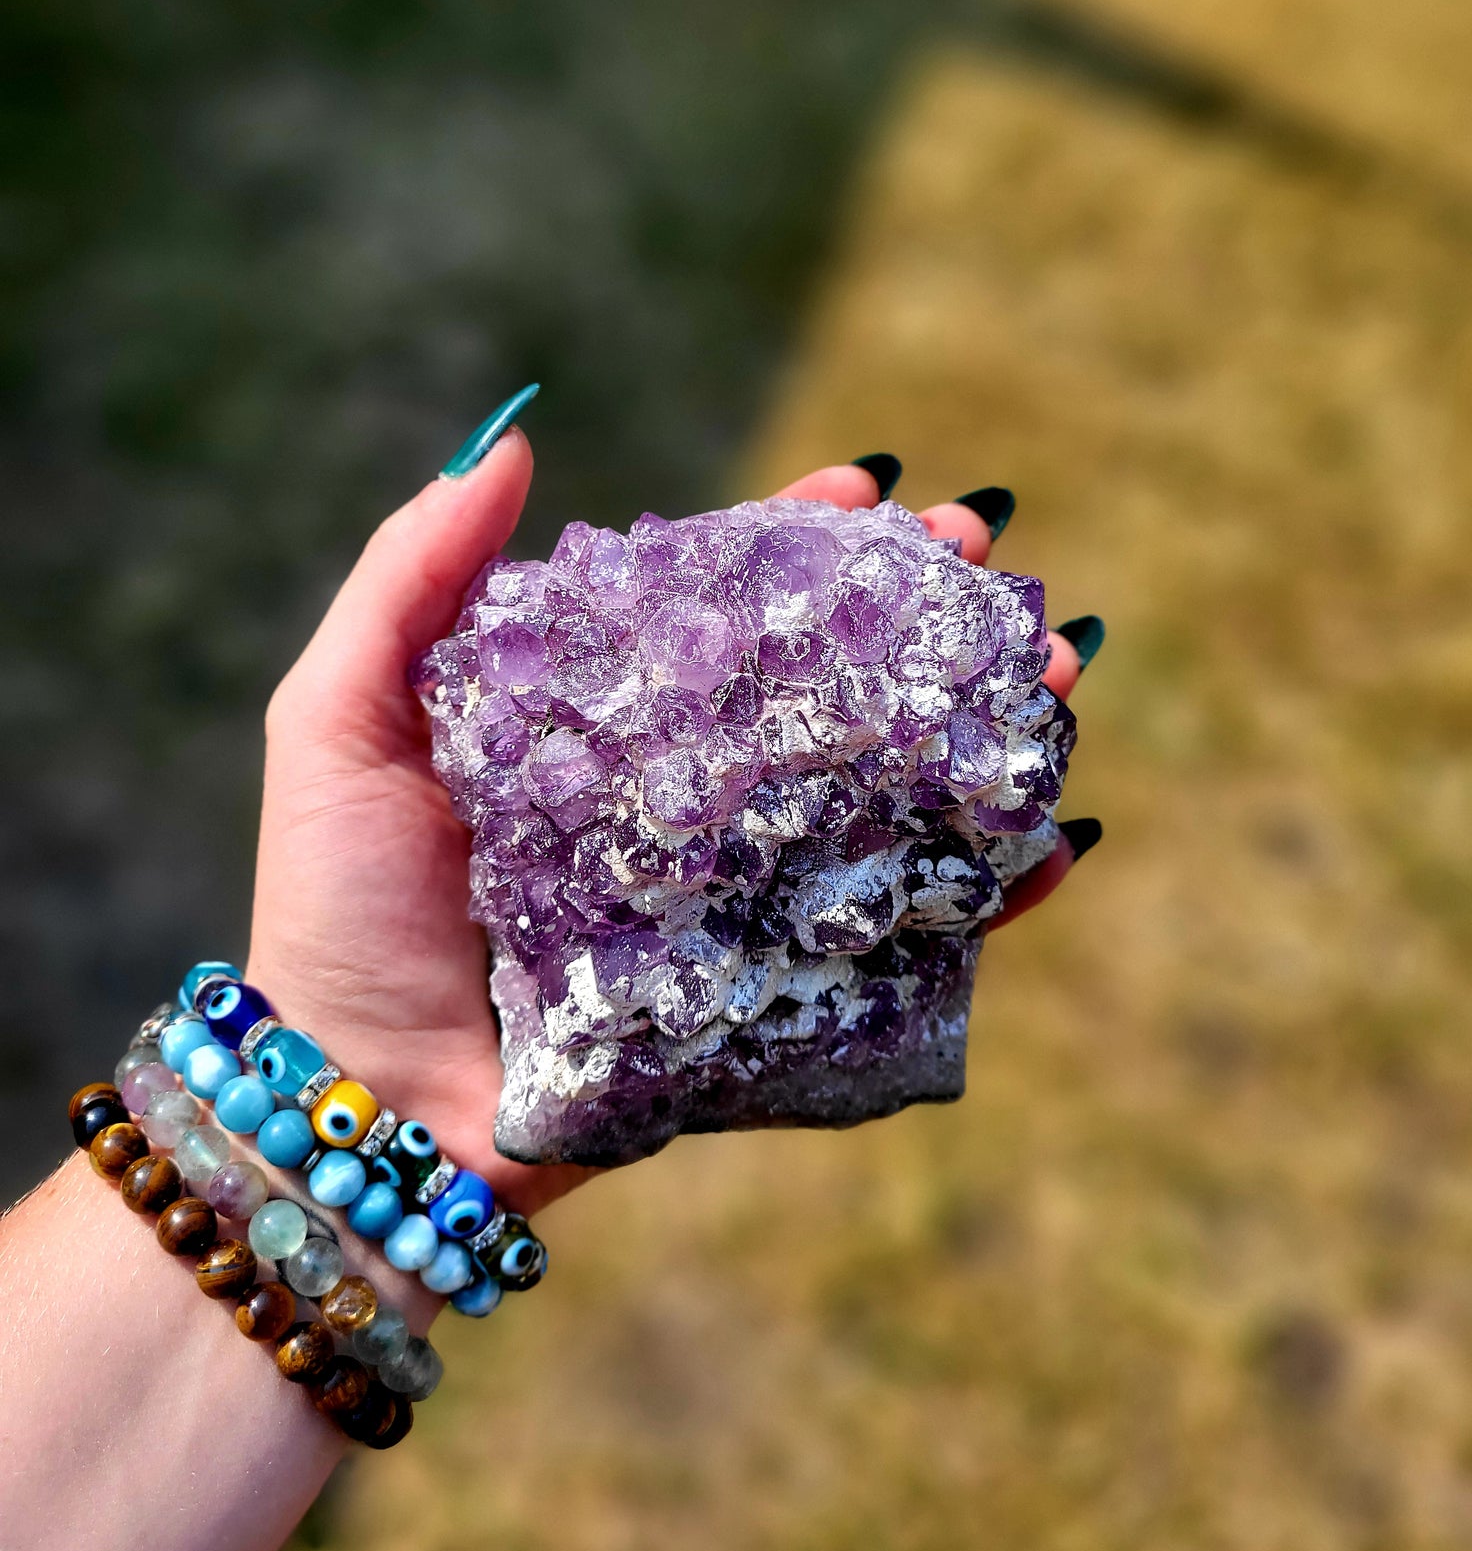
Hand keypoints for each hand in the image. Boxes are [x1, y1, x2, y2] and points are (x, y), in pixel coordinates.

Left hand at [246, 434, 1089, 1221]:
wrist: (355, 1108)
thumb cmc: (335, 911)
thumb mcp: (341, 720)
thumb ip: (409, 581)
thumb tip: (513, 443)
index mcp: (603, 723)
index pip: (723, 608)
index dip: (798, 541)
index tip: (872, 488)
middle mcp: (684, 801)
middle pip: (828, 685)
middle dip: (920, 615)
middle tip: (993, 559)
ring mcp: (738, 898)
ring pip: (888, 793)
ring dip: (981, 727)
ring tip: (1056, 665)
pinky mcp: (773, 999)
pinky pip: (902, 941)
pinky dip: (989, 895)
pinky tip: (1056, 838)